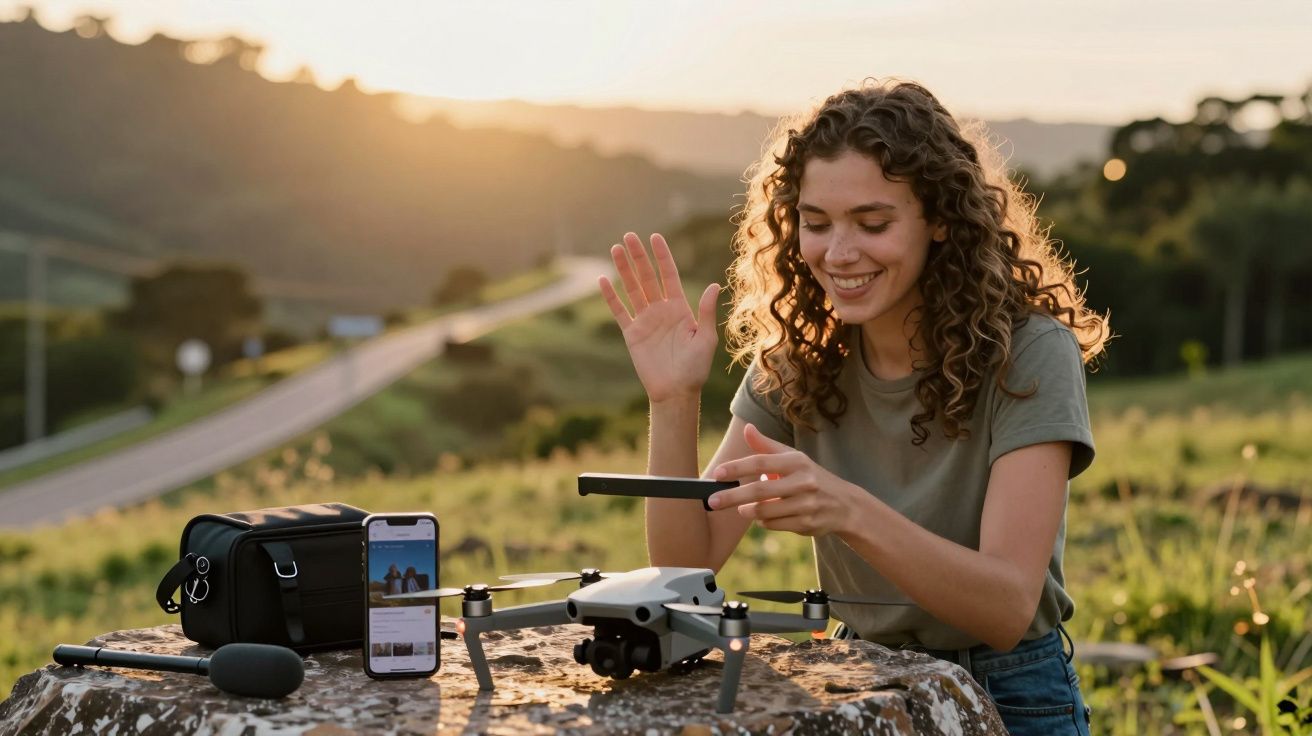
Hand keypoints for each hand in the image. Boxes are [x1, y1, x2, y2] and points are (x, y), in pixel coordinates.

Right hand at [599, 232, 720, 403]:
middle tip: (629, 236)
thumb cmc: (695, 368)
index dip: (662, 257)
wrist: (676, 391)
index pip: (669, 276)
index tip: (655, 238)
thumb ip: (706, 312)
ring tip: (615, 249)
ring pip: (632, 289)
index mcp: (680, 308)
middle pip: (647, 277)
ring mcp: (645, 321)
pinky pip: (619, 312)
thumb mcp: (705, 339)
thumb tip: (714, 286)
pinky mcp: (632, 334)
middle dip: (638, 257)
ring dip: (623, 270)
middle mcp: (661, 310)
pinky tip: (603, 281)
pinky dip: (611, 297)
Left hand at [707, 423, 861, 536]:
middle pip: (760, 491)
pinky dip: (764, 521)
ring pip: (765, 511)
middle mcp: (803, 481)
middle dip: (732, 496)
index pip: (761, 462)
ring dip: (748, 511)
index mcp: (796, 462)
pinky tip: (765, 516)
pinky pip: (774, 524)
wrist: (844, 504)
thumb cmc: (809, 476)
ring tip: (743, 508)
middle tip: (713, 501)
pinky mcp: (806, 523)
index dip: (737, 468)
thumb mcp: (792, 458)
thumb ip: (766, 446)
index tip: (717, 473)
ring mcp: (806, 504)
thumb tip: (747, 428)